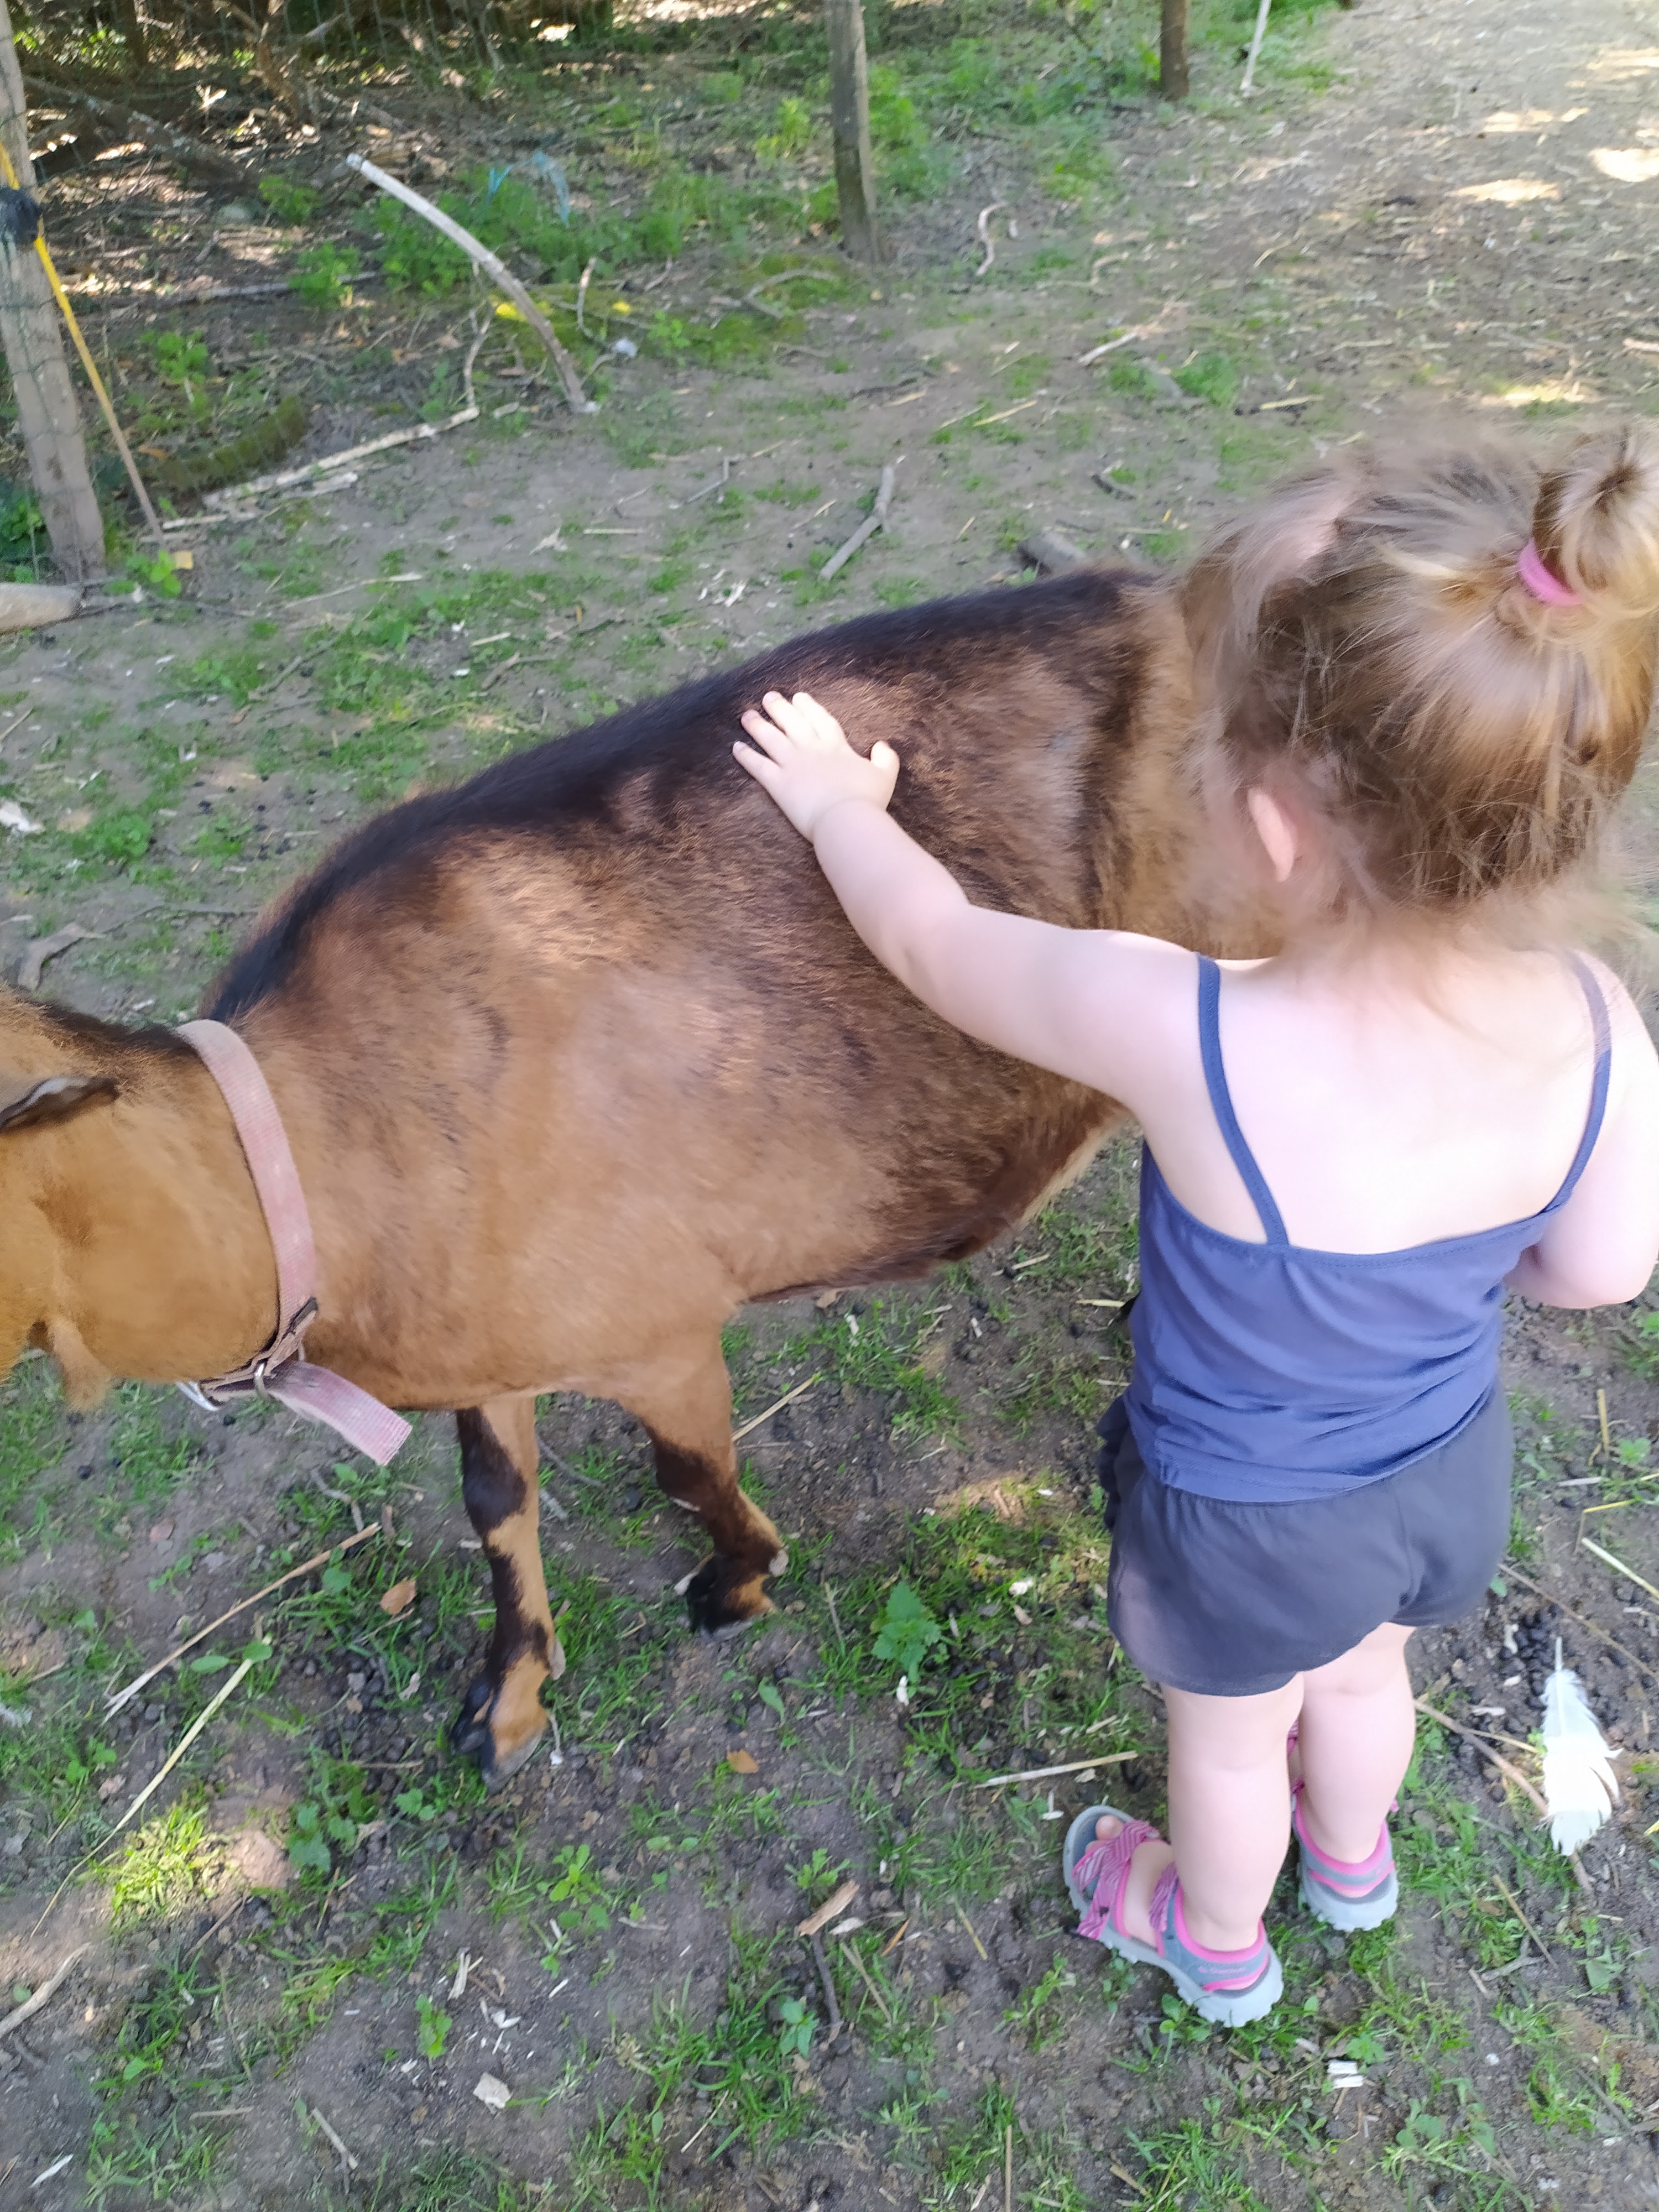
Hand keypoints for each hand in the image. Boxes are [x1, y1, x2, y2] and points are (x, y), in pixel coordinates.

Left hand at [734, 689, 899, 840]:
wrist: (846, 819)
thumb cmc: (867, 800)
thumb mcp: (885, 776)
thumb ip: (886, 759)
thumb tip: (882, 746)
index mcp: (836, 748)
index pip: (821, 721)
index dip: (810, 708)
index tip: (799, 698)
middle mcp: (812, 750)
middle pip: (793, 723)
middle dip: (780, 708)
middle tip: (768, 697)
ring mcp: (793, 765)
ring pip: (771, 739)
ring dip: (758, 726)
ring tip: (746, 715)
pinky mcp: (778, 783)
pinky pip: (758, 765)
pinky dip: (746, 756)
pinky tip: (736, 747)